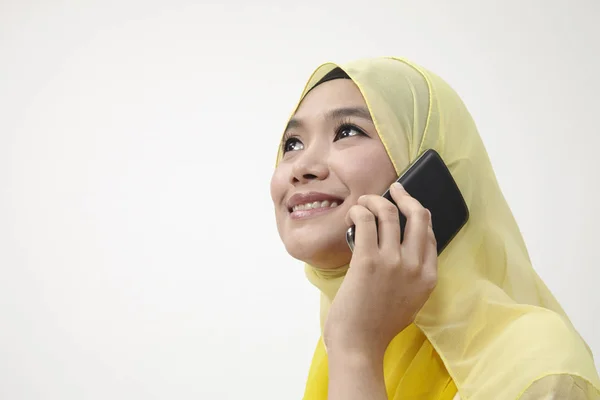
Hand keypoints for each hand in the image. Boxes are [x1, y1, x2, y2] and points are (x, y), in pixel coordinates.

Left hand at [323, 182, 437, 359]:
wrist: (359, 346)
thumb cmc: (377, 327)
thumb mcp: (408, 302)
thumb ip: (410, 278)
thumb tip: (400, 252)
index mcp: (428, 277)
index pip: (430, 234)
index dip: (418, 214)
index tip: (407, 205)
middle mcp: (415, 266)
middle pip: (418, 216)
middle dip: (406, 196)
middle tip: (394, 189)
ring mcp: (393, 262)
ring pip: (390, 213)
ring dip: (375, 200)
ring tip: (364, 201)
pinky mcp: (368, 260)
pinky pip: (367, 221)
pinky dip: (359, 211)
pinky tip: (354, 213)